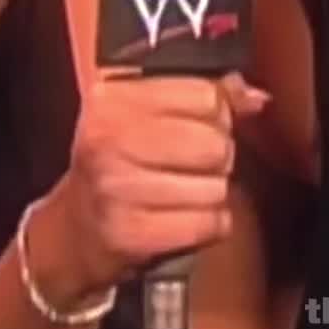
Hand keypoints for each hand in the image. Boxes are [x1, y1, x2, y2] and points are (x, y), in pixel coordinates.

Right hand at [32, 72, 269, 300]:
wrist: (74, 231)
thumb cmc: (120, 162)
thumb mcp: (147, 114)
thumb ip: (204, 95)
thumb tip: (254, 97)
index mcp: (113, 98)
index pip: (206, 95)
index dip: (215, 112)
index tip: (199, 124)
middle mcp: (108, 139)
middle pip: (215, 142)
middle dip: (217, 155)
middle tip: (191, 164)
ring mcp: (116, 188)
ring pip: (216, 186)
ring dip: (212, 193)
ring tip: (183, 192)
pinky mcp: (130, 234)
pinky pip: (208, 224)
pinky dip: (208, 225)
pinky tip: (185, 218)